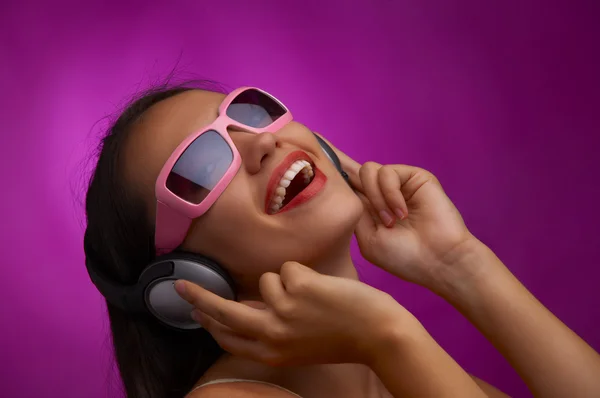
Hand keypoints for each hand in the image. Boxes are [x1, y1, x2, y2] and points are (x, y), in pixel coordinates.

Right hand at [174, 261, 414, 366]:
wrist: (379, 333)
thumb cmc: (342, 336)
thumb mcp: (299, 345)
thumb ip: (272, 329)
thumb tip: (248, 304)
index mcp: (271, 352)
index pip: (228, 337)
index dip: (207, 323)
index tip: (192, 311)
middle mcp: (272, 334)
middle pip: (224, 312)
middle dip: (198, 297)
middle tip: (180, 285)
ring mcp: (284, 309)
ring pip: (269, 279)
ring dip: (290, 281)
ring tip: (317, 296)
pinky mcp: (298, 287)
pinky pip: (290, 267)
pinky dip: (306, 273)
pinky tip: (325, 288)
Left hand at [315, 133, 478, 290]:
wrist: (439, 260)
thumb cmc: (404, 258)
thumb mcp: (367, 239)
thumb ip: (353, 212)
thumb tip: (339, 187)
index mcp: (368, 209)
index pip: (347, 185)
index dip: (332, 169)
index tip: (313, 150)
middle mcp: (380, 193)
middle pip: (353, 169)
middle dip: (342, 168)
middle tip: (345, 184)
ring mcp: (397, 184)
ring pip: (367, 170)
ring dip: (375, 197)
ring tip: (390, 221)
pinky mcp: (413, 176)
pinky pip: (387, 173)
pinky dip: (389, 194)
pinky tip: (401, 213)